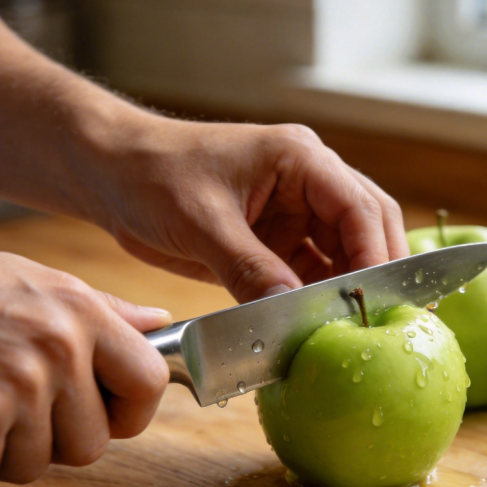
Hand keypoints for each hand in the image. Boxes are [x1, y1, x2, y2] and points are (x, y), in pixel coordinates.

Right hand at [0, 241, 169, 486]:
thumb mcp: (33, 283)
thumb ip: (102, 311)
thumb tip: (158, 322)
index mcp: (81, 310)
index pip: (150, 380)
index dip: (132, 413)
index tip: (107, 416)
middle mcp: (59, 344)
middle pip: (91, 444)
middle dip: (50, 443)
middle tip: (11, 414)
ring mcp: (20, 380)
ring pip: (35, 466)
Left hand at [99, 120, 408, 302]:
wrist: (112, 174)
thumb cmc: (152, 173)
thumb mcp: (201, 221)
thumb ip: (248, 267)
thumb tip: (290, 309)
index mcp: (299, 159)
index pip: (360, 207)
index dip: (374, 254)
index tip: (374, 298)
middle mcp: (306, 183)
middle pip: (365, 229)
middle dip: (372, 271)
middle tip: (374, 317)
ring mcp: (293, 214)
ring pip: (342, 255)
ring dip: (344, 288)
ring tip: (347, 327)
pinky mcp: (275, 243)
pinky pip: (309, 273)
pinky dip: (315, 298)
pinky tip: (316, 323)